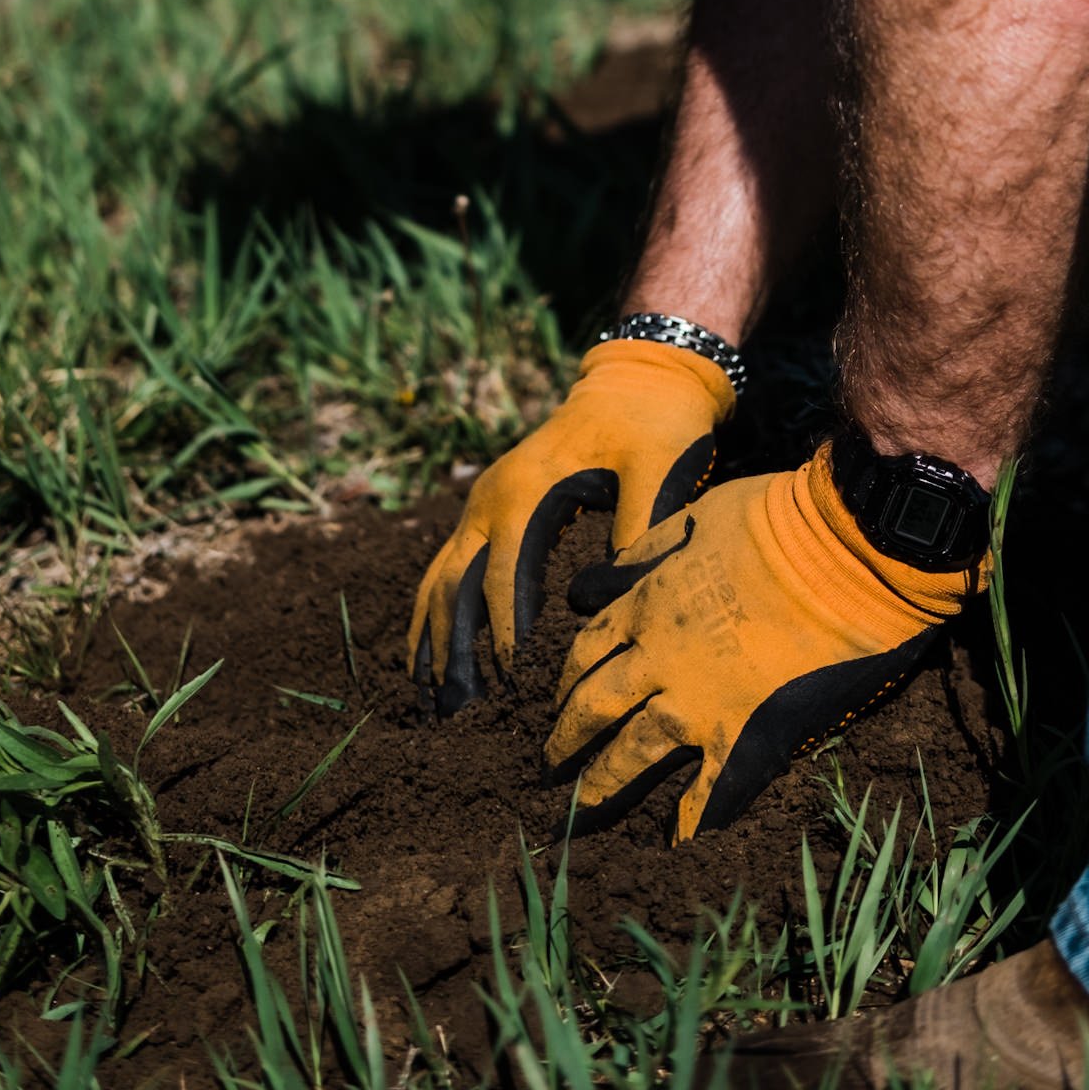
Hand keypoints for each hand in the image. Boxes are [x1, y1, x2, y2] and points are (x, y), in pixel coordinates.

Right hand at [408, 339, 734, 713]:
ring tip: (430, 695)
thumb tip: (615, 590)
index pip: (502, 576)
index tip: (511, 683)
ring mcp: (484, 502)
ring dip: (433, 635)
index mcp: (525, 491)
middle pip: (453, 582)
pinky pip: (449, 565)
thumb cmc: (653, 426)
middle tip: (455, 709)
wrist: (639, 379)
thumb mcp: (658, 466)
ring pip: (440, 577)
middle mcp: (490, 498)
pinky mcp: (491, 508)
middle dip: (452, 647)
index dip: (503, 633)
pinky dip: (436, 610)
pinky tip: (431, 654)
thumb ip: (639, 523)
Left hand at [545, 445, 985, 840]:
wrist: (846, 552)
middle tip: (548, 762)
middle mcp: (659, 659)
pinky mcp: (750, 735)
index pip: (588, 650)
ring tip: (582, 808)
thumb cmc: (775, 521)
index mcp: (646, 604)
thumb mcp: (693, 520)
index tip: (558, 698)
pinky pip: (712, 790)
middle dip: (566, 737)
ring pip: (634, 752)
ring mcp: (701, 703)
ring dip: (603, 783)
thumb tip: (591, 583)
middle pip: (595, 706)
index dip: (568, 678)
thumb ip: (641, 555)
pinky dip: (690, 823)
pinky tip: (675, 844)